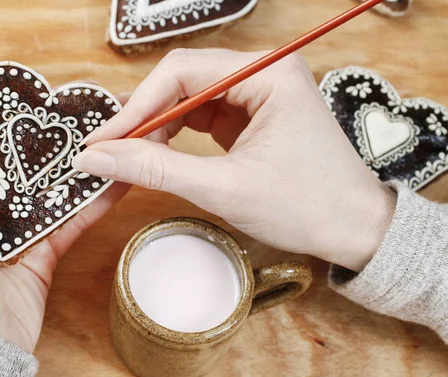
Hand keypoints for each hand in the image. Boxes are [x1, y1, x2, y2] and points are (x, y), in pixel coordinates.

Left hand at [0, 78, 128, 352]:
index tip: (36, 95)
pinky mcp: (44, 252)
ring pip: (51, 189)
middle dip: (50, 141)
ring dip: (79, 167)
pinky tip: (120, 178)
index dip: (6, 119)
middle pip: (22, 165)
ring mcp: (15, 231)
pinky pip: (71, 220)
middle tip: (84, 112)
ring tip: (110, 138)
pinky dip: (94, 201)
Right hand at [72, 49, 396, 271]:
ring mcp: (256, 93)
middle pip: (181, 81)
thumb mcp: (224, 188)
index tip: (102, 141)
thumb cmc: (306, 207)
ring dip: (156, 129)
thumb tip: (96, 157)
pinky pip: (200, 117)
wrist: (353, 231)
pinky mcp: (251, 116)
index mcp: (267, 73)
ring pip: (187, 99)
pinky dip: (175, 137)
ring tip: (128, 159)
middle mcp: (262, 72)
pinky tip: (157, 157)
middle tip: (108, 153)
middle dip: (143, 118)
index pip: (181, 72)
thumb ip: (156, 169)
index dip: (135, 107)